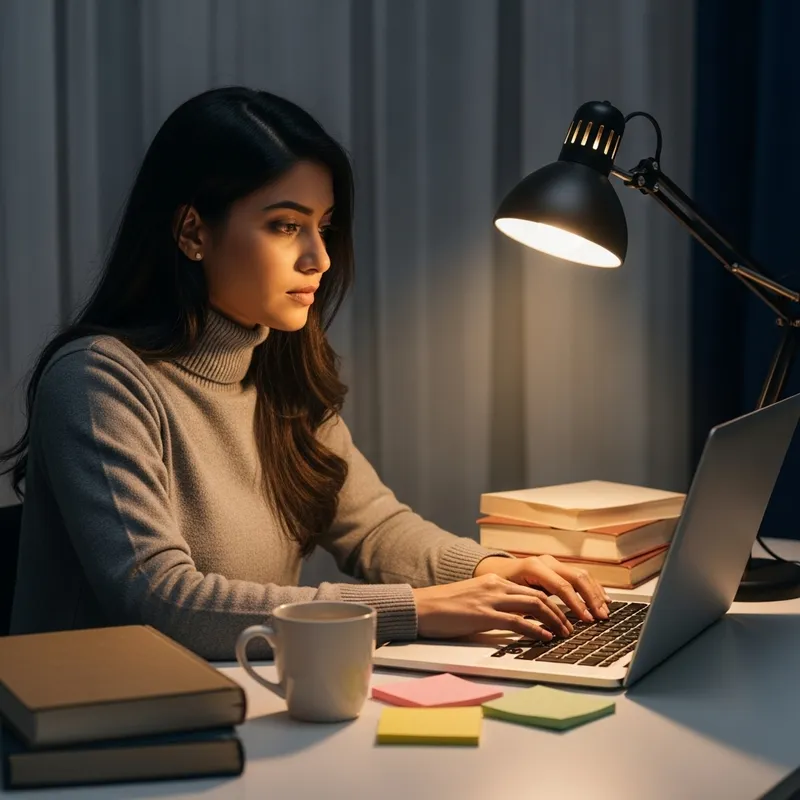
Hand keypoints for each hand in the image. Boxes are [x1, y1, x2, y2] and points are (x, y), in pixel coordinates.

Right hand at [412, 574, 572, 640]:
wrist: (421, 607)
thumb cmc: (444, 607)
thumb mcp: (474, 600)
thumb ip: (495, 605)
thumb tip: (516, 620)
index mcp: (494, 581)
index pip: (532, 590)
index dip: (552, 604)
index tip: (563, 617)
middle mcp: (496, 586)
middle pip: (538, 596)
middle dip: (559, 612)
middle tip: (569, 627)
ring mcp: (490, 599)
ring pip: (533, 605)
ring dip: (553, 620)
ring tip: (563, 634)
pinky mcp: (483, 614)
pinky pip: (517, 621)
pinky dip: (535, 629)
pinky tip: (544, 637)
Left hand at [473, 554, 610, 622]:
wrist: (494, 570)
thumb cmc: (501, 586)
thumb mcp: (510, 598)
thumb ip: (527, 609)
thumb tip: (544, 627)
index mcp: (534, 568)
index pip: (562, 586)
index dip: (576, 604)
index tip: (586, 619)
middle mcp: (546, 562)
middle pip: (576, 578)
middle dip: (591, 598)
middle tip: (601, 617)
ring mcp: (553, 562)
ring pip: (581, 574)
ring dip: (595, 593)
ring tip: (605, 610)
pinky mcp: (558, 567)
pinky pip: (579, 575)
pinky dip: (592, 587)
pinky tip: (602, 598)